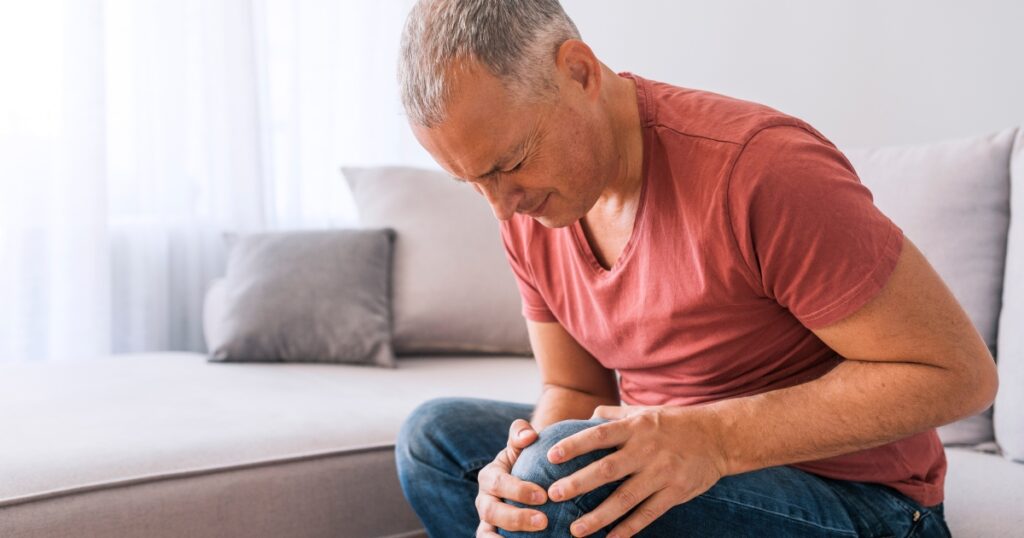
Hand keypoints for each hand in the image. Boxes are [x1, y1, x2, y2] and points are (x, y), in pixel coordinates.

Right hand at [475, 419, 549, 536]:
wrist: (526, 475)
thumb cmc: (526, 459)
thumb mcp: (521, 444)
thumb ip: (521, 433)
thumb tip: (529, 435)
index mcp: (489, 476)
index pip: (499, 484)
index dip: (519, 490)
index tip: (543, 495)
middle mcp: (484, 500)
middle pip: (491, 512)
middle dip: (516, 518)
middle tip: (543, 521)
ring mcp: (487, 521)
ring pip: (486, 534)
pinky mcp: (492, 535)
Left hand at [545, 405, 729, 537]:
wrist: (718, 437)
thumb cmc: (674, 423)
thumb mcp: (644, 413)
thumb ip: (614, 415)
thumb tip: (586, 417)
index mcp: (635, 428)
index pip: (599, 435)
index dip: (574, 445)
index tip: (550, 456)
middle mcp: (646, 450)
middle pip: (607, 469)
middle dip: (578, 483)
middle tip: (553, 495)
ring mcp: (661, 473)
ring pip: (625, 498)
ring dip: (599, 516)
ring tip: (576, 529)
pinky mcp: (675, 492)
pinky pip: (648, 514)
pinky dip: (629, 528)